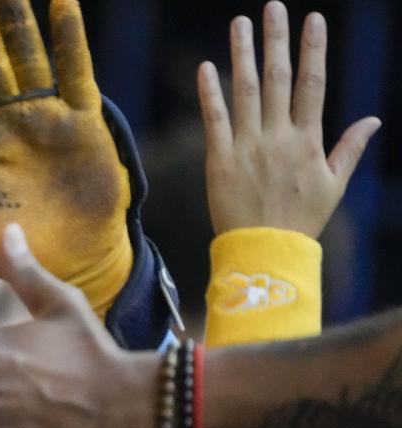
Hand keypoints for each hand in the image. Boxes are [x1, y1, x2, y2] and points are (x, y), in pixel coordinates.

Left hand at [198, 1, 380, 237]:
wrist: (265, 252)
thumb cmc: (301, 220)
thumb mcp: (334, 185)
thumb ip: (350, 148)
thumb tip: (374, 119)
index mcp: (308, 140)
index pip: (313, 84)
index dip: (313, 51)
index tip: (314, 21)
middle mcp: (278, 137)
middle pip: (278, 79)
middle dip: (276, 40)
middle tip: (273, 7)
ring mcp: (247, 147)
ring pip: (245, 92)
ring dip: (242, 55)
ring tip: (239, 24)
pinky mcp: (219, 160)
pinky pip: (214, 120)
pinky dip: (210, 93)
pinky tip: (205, 67)